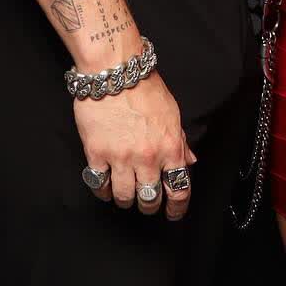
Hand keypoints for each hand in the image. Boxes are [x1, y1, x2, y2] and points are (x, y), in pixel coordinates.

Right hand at [75, 71, 197, 220]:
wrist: (114, 71)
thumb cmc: (144, 87)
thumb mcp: (172, 114)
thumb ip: (179, 141)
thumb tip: (188, 162)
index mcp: (170, 147)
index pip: (179, 189)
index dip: (177, 208)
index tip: (173, 214)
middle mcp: (147, 157)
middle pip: (150, 198)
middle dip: (149, 206)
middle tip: (146, 204)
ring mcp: (121, 157)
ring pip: (124, 196)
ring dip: (125, 200)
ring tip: (124, 196)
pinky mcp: (96, 153)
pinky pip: (99, 184)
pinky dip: (103, 190)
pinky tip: (105, 187)